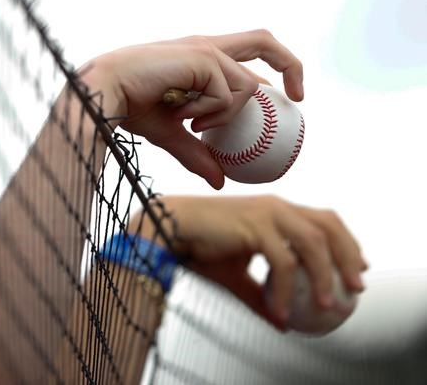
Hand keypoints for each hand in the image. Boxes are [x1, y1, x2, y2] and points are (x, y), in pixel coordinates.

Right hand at [80, 30, 303, 189]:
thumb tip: (220, 182)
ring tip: (194, 125)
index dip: (272, 69)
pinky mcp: (201, 56)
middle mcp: (207, 46)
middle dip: (289, 65)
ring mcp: (205, 49)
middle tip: (297, 100)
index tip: (284, 99)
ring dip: (226, 115)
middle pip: (263, 40)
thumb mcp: (170, 134)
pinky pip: (227, 96)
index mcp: (200, 56)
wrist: (104, 93)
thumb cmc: (129, 107)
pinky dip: (212, 115)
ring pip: (246, 87)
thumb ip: (197, 153)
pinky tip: (185, 117)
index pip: (247, 51)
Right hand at [130, 195, 367, 329]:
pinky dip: (285, 289)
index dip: (346, 242)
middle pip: (328, 225)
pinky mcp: (254, 225)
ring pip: (312, 242)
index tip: (357, 268)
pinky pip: (282, 262)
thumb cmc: (201, 248)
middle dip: (348, 255)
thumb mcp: (238, 276)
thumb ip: (262, 294)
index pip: (323, 220)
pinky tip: (281, 311)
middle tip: (355, 286)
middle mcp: (276, 207)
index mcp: (276, 211)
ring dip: (323, 276)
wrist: (172, 231)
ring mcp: (267, 213)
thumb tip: (283, 322)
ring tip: (326, 305)